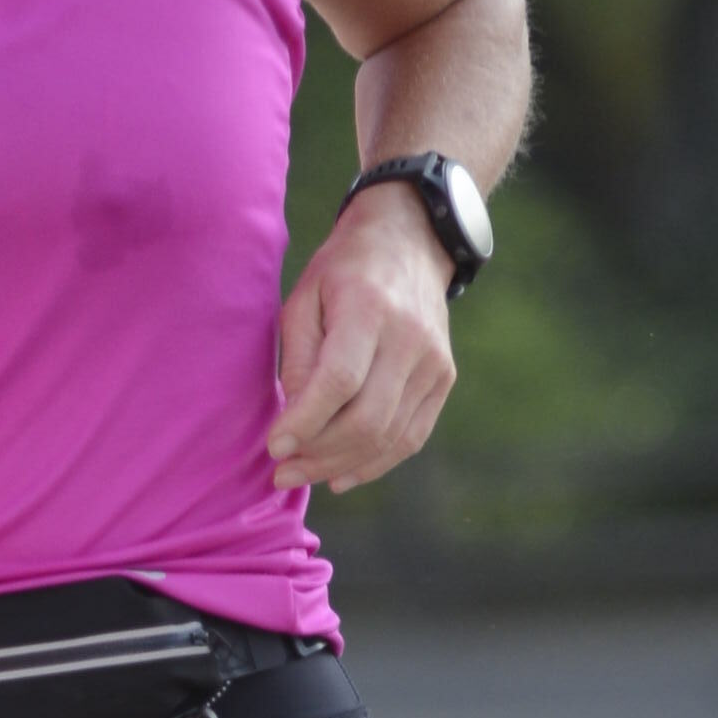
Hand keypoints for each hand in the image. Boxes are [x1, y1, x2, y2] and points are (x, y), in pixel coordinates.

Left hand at [267, 182, 460, 492]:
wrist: (409, 243)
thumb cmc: (343, 272)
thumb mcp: (305, 298)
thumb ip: (299, 358)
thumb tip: (294, 421)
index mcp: (369, 309)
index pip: (339, 381)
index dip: (305, 422)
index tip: (274, 447)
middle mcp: (410, 338)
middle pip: (367, 418)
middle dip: (319, 455)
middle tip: (282, 472)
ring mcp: (434, 361)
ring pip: (389, 436)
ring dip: (341, 465)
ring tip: (303, 475)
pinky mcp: (444, 377)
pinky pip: (411, 436)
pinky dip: (375, 463)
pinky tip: (341, 475)